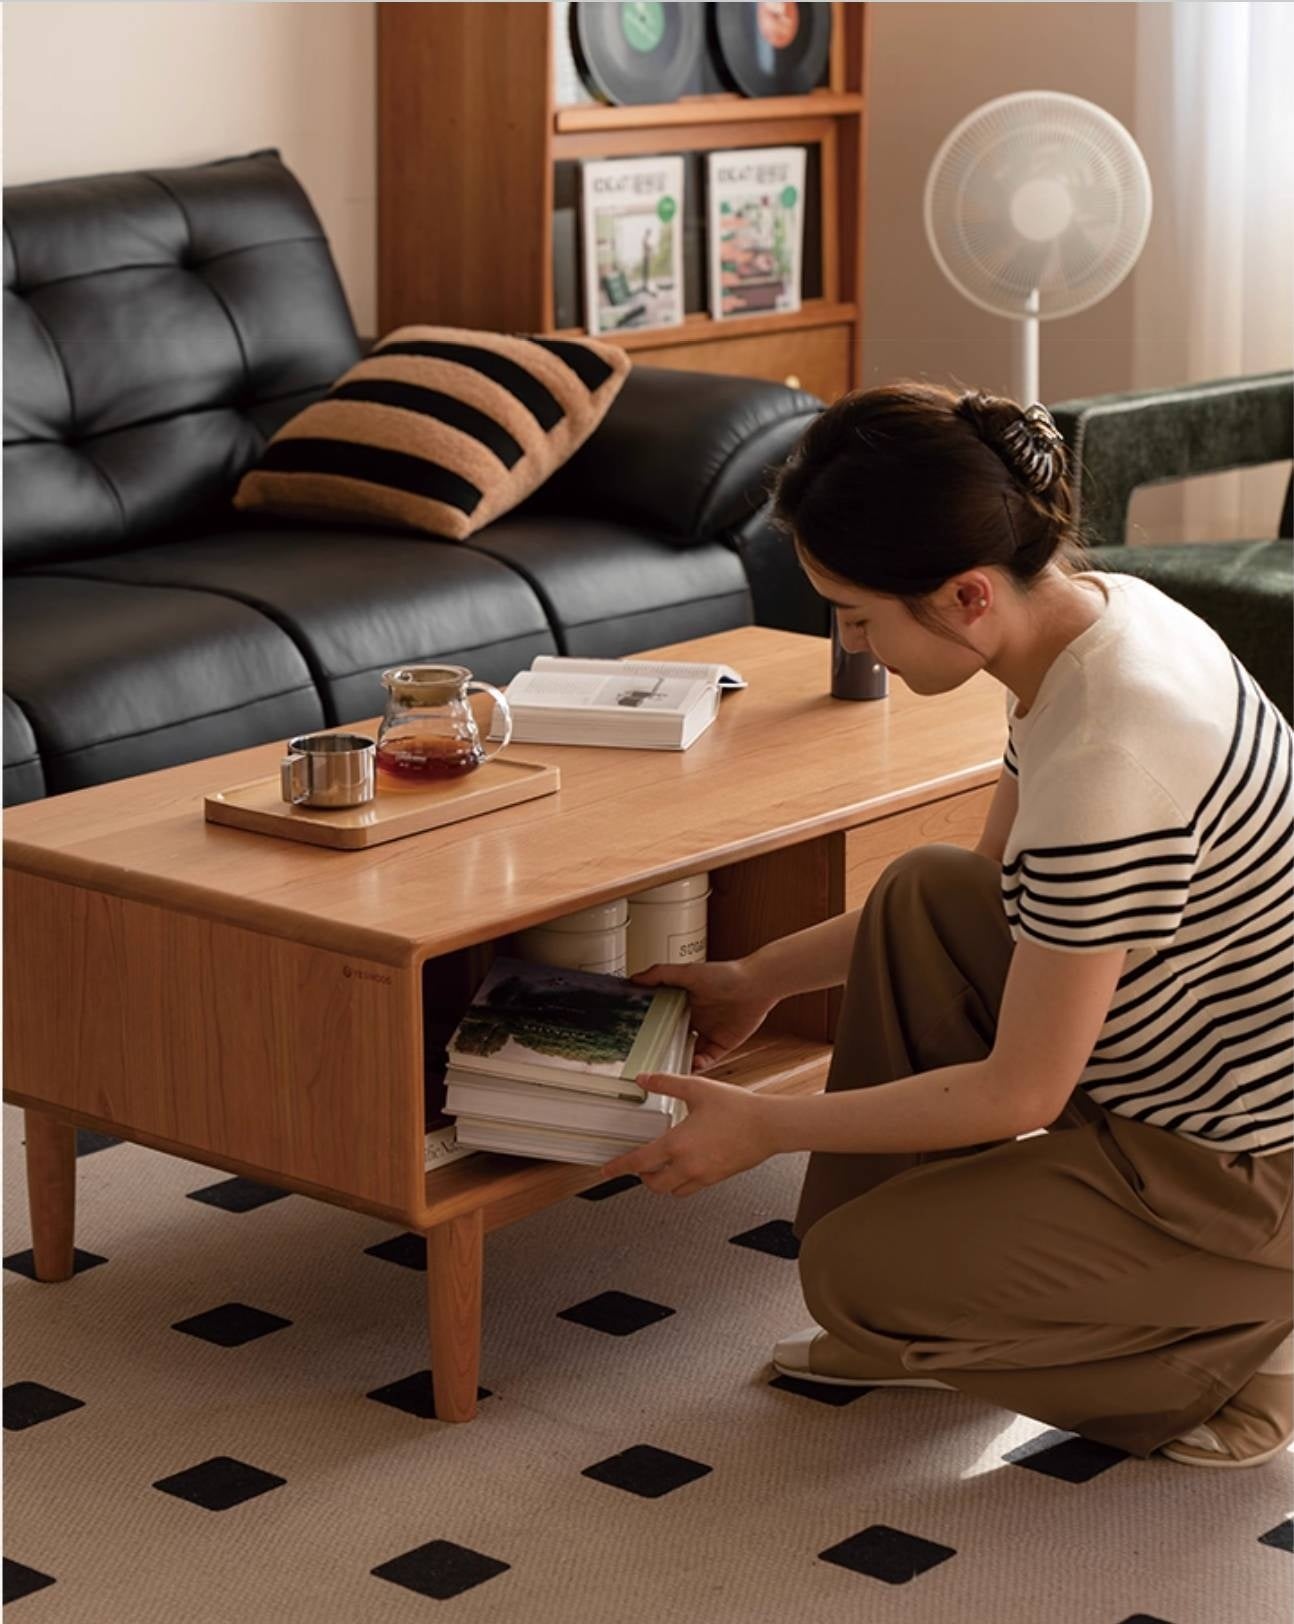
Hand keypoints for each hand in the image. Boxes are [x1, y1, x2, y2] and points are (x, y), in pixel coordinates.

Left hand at [598, 1071, 780, 1196]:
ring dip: (662, 1182)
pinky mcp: (717, 1178)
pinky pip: (691, 1188)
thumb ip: (667, 1084)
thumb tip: (644, 1079)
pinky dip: (681, 1182)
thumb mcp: (697, 1088)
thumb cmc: (737, 1108)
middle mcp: (688, 1165)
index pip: (639, 1162)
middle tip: (639, 1164)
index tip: (606, 1170)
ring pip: (672, 1191)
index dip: (618, 1167)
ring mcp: (703, 1175)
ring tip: (661, 1166)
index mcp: (677, 1144)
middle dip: (642, 1177)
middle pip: (653, 1184)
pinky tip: (686, 1165)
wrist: (769, 1125)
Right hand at [630, 958, 776, 1071]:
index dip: (651, 1028)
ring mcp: (709, 1032)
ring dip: (680, 1060)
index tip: (638, 1038)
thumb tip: (636, 978)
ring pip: (689, 1052)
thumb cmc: (726, 974)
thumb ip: (660, 975)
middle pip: (675, 1038)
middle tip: (650, 1058)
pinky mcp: (723, 1043)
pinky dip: (698, 1065)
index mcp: (685, 1002)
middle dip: (663, 1048)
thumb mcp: (688, 972)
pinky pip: (708, 1059)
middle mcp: (696, 1018)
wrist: (757, 985)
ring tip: (667, 1068)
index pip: (662, 1019)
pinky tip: (690, 1065)